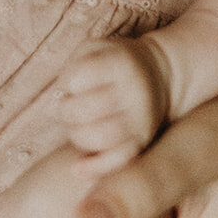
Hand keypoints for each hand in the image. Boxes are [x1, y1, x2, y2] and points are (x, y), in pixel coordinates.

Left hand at [56, 37, 168, 169]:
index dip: (66, 83)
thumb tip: (59, 99)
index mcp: (121, 63)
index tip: (72, 84)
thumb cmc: (114, 63)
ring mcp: (140, 120)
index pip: (78, 77)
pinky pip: (117, 161)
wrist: (158, 76)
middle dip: (66, 111)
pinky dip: (94, 168)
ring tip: (77, 126)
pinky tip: (77, 169)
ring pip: (98, 138)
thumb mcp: (95, 48)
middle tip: (69, 108)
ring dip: (76, 135)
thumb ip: (73, 66)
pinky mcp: (142, 143)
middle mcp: (134, 92)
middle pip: (84, 110)